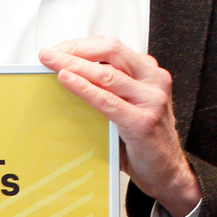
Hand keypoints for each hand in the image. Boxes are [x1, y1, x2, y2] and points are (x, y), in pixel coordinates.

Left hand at [38, 37, 202, 216]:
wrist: (168, 172)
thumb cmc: (144, 139)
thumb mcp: (129, 105)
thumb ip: (109, 89)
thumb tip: (67, 75)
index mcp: (149, 73)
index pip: (111, 47)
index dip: (82, 44)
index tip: (58, 48)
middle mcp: (154, 81)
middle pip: (110, 52)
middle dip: (74, 50)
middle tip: (48, 54)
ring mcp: (152, 100)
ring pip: (106, 74)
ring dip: (73, 65)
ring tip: (51, 63)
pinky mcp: (143, 121)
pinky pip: (106, 101)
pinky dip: (83, 88)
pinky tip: (67, 80)